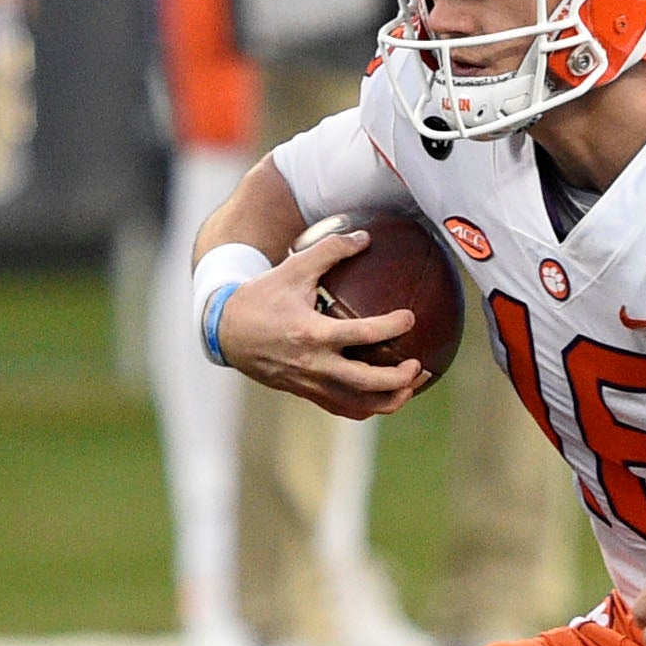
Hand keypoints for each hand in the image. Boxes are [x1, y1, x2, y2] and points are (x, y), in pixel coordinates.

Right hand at [216, 230, 430, 418]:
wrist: (225, 330)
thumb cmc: (262, 296)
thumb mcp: (293, 267)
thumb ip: (330, 249)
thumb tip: (366, 237)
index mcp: (311, 333)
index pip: (361, 334)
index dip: (390, 327)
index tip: (410, 317)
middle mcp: (312, 364)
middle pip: (365, 381)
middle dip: (398, 378)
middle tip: (420, 364)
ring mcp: (309, 384)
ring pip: (358, 404)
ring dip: (391, 399)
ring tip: (413, 384)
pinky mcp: (306, 393)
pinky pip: (344, 408)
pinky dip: (370, 405)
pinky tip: (388, 393)